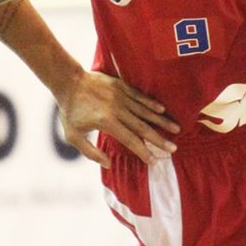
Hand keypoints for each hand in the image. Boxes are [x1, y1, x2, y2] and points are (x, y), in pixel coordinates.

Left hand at [58, 71, 179, 167]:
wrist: (69, 81)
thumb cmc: (70, 112)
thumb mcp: (73, 137)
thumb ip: (91, 153)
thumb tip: (108, 164)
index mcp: (106, 122)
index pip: (130, 140)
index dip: (143, 152)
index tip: (154, 161)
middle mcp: (117, 110)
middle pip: (143, 127)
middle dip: (159, 139)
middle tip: (173, 149)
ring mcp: (121, 97)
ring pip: (145, 111)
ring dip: (161, 121)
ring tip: (176, 129)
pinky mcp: (121, 87)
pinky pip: (140, 96)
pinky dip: (151, 104)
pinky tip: (162, 110)